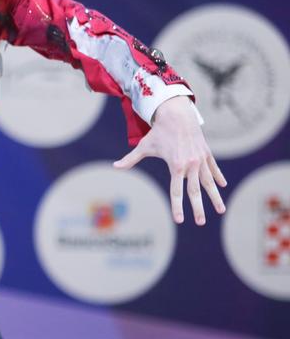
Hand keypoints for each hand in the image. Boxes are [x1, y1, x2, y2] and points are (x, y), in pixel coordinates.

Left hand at [114, 96, 226, 224]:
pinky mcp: (206, 153)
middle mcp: (191, 165)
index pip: (176, 192)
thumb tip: (115, 166)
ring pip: (209, 182)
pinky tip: (222, 187)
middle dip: (198, 209)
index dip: (177, 207)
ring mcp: (200, 159)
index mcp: (176, 166)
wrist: (177, 115)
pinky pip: (213, 169)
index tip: (179, 221)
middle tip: (200, 223)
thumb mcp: (144, 146)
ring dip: (215, 197)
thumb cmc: (159, 132)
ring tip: (221, 211)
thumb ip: (130, 159)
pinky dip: (218, 177)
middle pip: (195, 191)